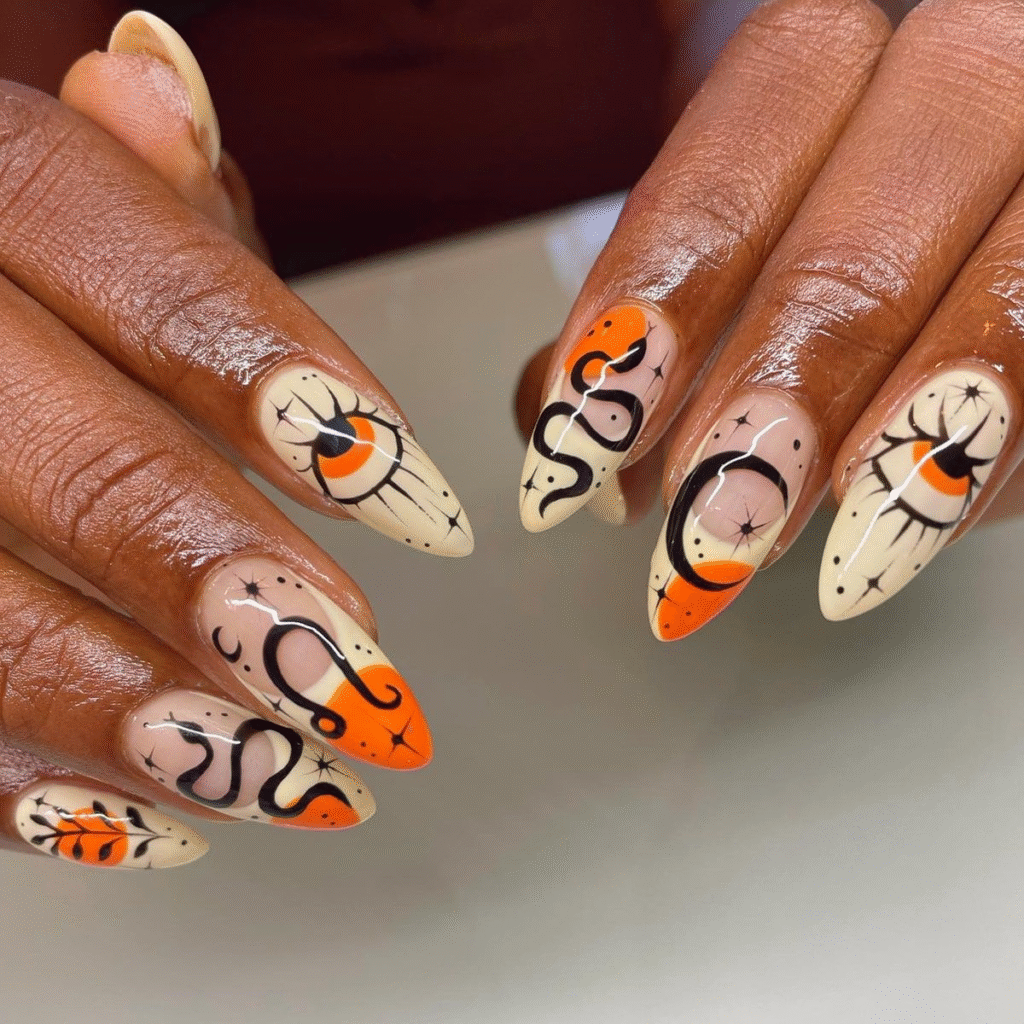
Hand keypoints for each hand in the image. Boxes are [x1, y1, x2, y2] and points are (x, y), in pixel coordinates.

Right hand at [0, 11, 470, 869]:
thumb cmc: (18, 284)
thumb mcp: (63, 205)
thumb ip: (138, 193)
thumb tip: (153, 78)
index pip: (128, 253)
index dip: (282, 380)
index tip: (420, 503)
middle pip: (64, 451)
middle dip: (218, 573)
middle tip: (353, 674)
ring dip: (139, 709)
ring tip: (278, 771)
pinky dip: (29, 783)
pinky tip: (154, 823)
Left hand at [516, 0, 1023, 636]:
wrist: (968, 291)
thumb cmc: (835, 280)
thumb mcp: (722, 291)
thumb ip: (639, 348)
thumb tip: (575, 461)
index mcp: (845, 67)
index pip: (755, 116)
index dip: (664, 271)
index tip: (586, 430)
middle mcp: (968, 84)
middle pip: (878, 205)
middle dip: (779, 368)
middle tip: (700, 518)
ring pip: (1007, 278)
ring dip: (880, 430)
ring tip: (779, 544)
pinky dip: (983, 466)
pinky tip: (895, 531)